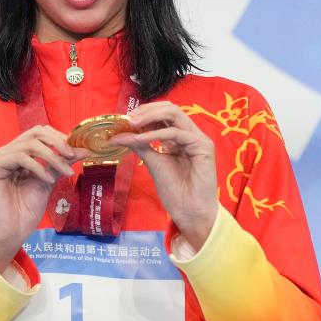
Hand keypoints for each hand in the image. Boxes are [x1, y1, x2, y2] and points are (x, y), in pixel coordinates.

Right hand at [0, 125, 88, 272]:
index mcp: (17, 152)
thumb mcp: (49, 181)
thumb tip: (84, 149)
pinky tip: (48, 179)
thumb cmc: (26, 210)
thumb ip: (61, 163)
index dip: (58, 137)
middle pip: (34, 132)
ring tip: (66, 171)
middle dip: (57, 142)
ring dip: (52, 157)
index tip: (75, 150)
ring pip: (30, 144)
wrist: (11, 234)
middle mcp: (6, 151)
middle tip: (71, 155)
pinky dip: (39, 167)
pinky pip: (20, 157)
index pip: (39, 133)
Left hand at [109, 102, 217, 250]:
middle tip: (129, 118)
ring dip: (151, 117)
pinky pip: (177, 133)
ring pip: (175, 115)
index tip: (126, 119)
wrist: (189, 212)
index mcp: (180, 136)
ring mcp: (198, 139)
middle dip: (148, 110)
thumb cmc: (175, 190)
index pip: (164, 113)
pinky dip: (157, 134)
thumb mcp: (152, 162)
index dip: (146, 111)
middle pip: (170, 108)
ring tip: (133, 124)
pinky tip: (142, 139)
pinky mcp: (203, 147)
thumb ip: (139, 145)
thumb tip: (117, 135)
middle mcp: (191, 134)